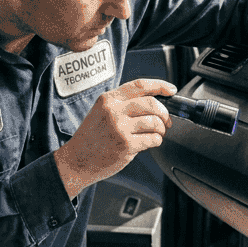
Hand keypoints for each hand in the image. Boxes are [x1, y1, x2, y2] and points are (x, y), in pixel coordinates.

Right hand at [54, 78, 176, 197]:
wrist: (76, 160)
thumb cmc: (91, 138)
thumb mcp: (101, 112)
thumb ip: (123, 105)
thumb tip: (154, 103)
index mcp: (108, 99)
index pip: (140, 85)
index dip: (160, 86)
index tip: (171, 90)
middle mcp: (114, 110)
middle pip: (152, 104)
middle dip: (164, 113)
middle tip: (166, 121)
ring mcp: (120, 128)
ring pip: (154, 122)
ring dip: (161, 129)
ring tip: (156, 134)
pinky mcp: (126, 145)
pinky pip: (153, 139)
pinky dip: (156, 141)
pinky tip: (149, 143)